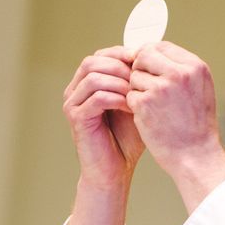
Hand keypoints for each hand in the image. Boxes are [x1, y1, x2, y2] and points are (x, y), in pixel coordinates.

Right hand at [62, 47, 144, 190]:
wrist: (116, 170)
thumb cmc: (126, 139)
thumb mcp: (135, 103)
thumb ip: (137, 82)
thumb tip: (151, 57)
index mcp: (87, 83)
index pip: (101, 55)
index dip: (122, 54)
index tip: (144, 61)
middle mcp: (75, 91)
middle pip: (93, 61)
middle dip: (120, 66)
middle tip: (141, 77)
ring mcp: (73, 104)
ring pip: (94, 77)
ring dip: (120, 82)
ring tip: (137, 93)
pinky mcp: (77, 118)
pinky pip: (97, 97)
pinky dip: (117, 98)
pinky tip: (132, 107)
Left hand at [128, 41, 224, 209]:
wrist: (196, 155)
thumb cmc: (197, 125)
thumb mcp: (199, 89)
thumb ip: (181, 69)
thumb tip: (153, 51)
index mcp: (195, 67)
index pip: (162, 46)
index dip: (150, 55)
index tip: (147, 68)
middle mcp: (180, 73)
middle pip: (144, 55)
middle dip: (140, 69)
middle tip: (145, 86)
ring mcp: (162, 88)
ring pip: (134, 75)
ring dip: (137, 89)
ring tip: (153, 107)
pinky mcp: (145, 103)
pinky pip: (129, 94)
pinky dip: (134, 105)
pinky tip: (148, 117)